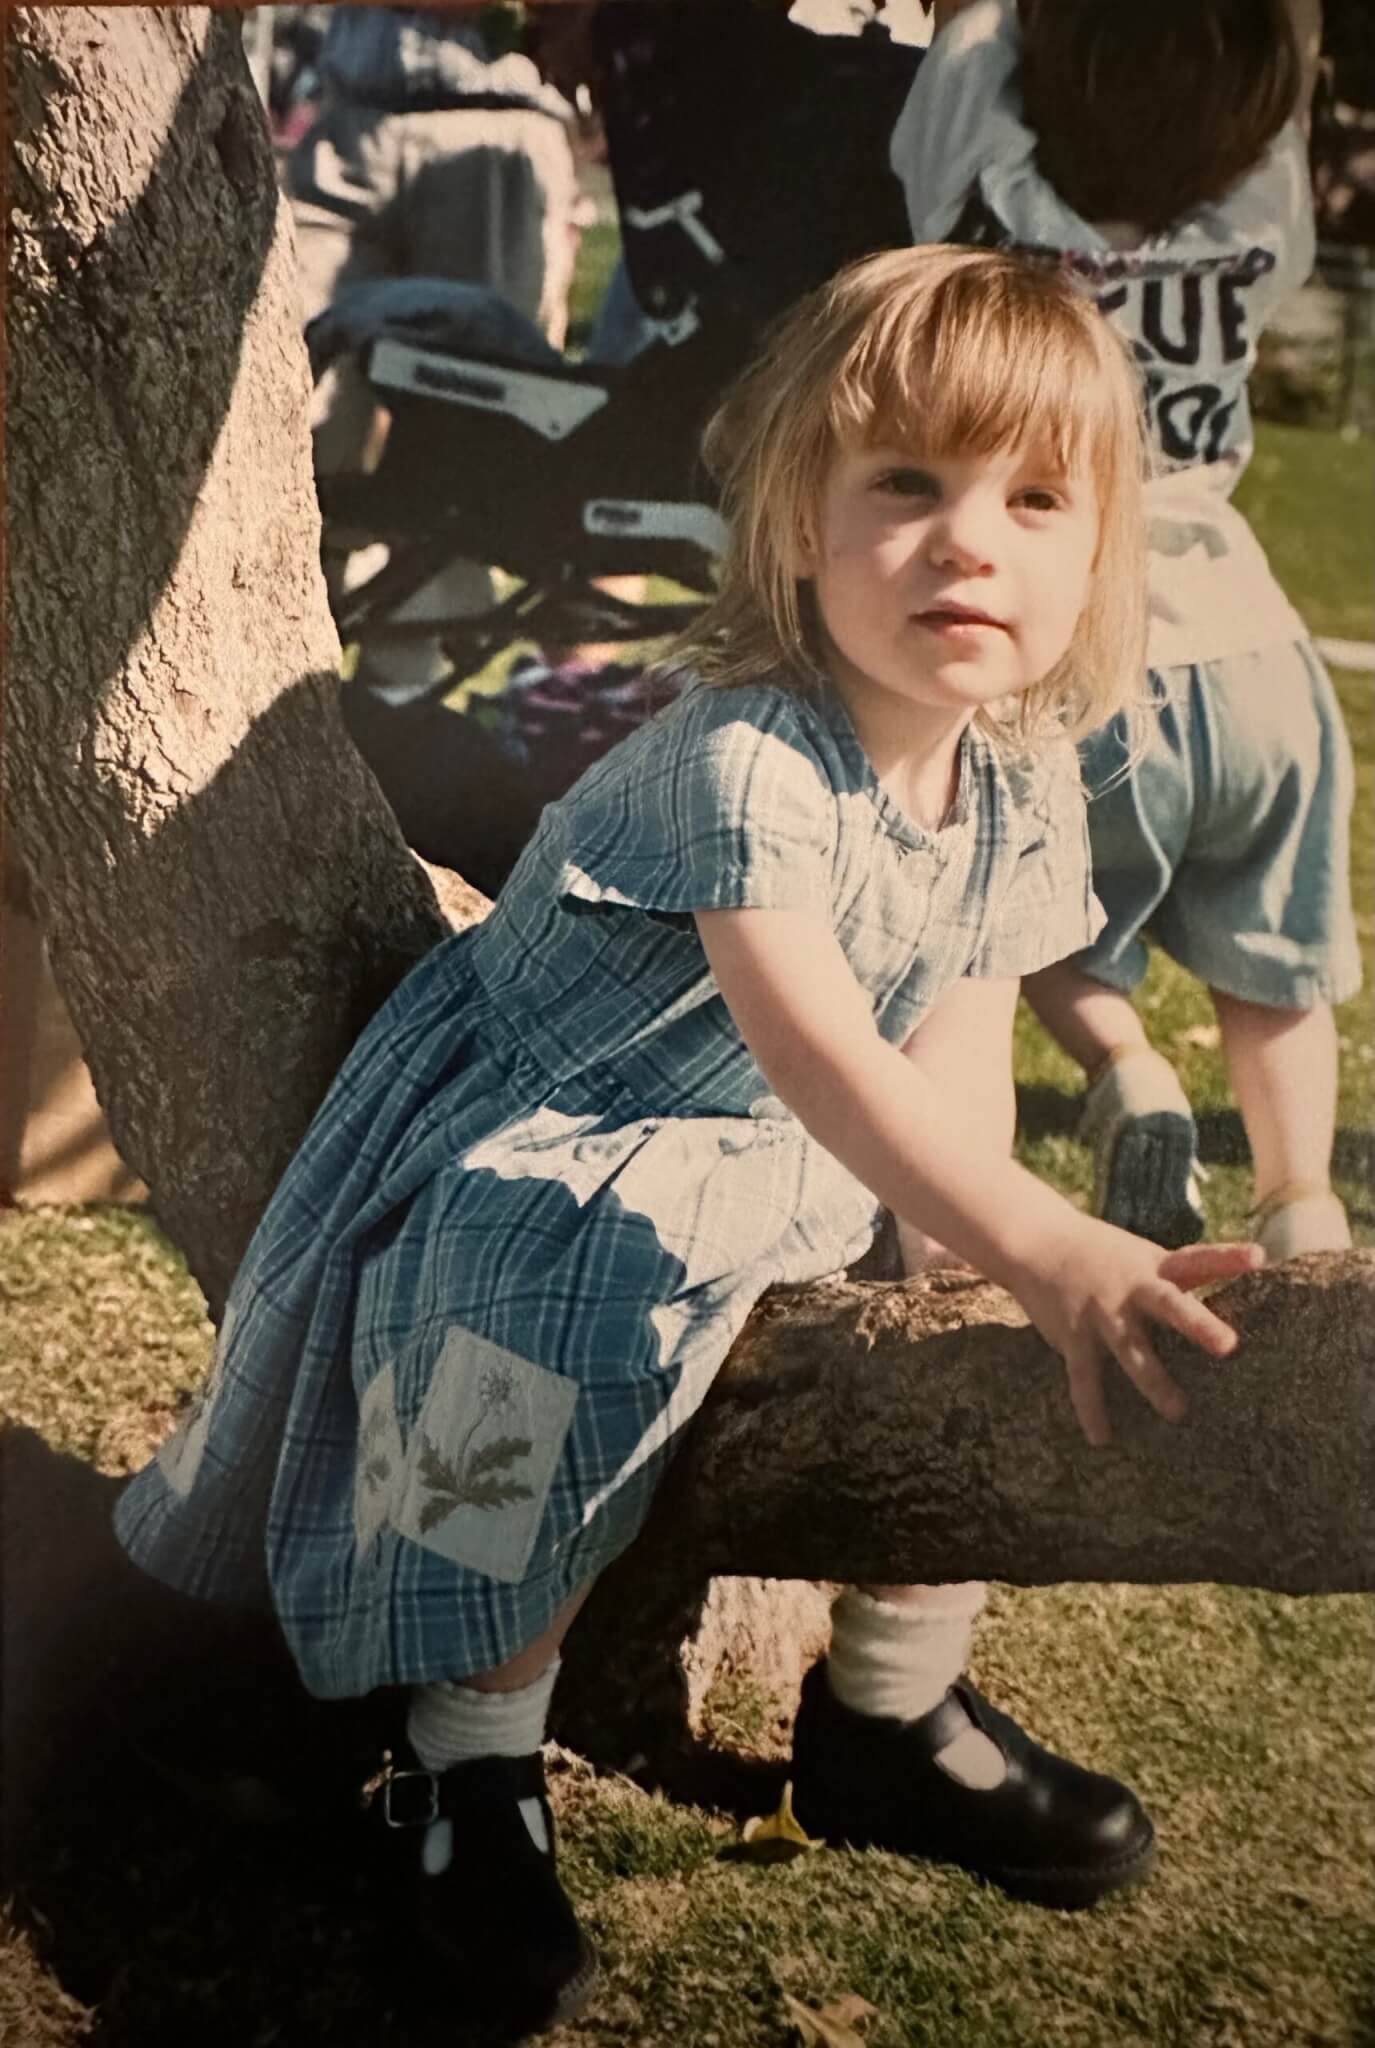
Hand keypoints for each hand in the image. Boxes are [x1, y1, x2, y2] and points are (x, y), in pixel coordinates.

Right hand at [1009, 1224, 1265, 1446]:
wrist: (1035, 1241)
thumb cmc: (1099, 1253)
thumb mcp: (1141, 1255)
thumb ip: (1179, 1276)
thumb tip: (1228, 1296)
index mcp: (1154, 1266)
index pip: (1198, 1260)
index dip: (1228, 1258)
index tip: (1259, 1258)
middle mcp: (1131, 1288)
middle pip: (1169, 1305)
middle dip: (1197, 1324)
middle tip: (1228, 1345)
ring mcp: (1101, 1312)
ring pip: (1130, 1349)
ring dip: (1154, 1381)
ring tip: (1178, 1412)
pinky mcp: (1074, 1336)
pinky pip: (1084, 1378)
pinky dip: (1092, 1409)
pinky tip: (1102, 1438)